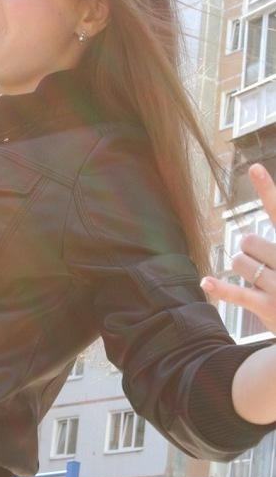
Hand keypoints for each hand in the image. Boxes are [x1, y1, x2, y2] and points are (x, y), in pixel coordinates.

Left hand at [201, 163, 275, 334]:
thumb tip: (246, 239)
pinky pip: (237, 293)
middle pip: (249, 241)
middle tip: (266, 267)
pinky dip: (221, 287)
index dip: (268, 189)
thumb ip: (274, 245)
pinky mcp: (269, 309)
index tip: (254, 168)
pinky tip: (206, 281)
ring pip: (240, 262)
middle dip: (250, 251)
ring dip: (245, 271)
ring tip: (265, 283)